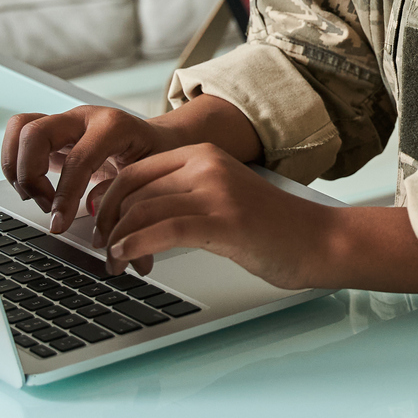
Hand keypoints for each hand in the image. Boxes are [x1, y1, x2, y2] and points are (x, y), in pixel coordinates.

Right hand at [2, 105, 165, 239]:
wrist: (158, 139)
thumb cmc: (157, 155)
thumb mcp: (151, 176)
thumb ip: (124, 195)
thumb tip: (97, 217)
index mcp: (112, 126)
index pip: (77, 158)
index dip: (63, 195)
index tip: (58, 223)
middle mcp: (83, 117)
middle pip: (34, 132)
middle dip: (30, 175)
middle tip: (45, 205)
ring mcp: (65, 122)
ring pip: (19, 128)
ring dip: (16, 166)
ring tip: (33, 196)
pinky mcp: (53, 134)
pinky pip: (19, 137)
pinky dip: (15, 163)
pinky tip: (31, 187)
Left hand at [91, 144, 340, 290]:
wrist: (319, 241)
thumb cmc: (272, 228)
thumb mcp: (221, 198)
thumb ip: (183, 197)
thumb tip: (132, 216)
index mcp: (204, 154)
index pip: (135, 171)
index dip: (107, 199)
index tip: (98, 224)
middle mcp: (207, 164)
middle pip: (132, 189)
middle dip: (107, 223)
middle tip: (102, 249)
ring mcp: (216, 191)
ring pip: (141, 210)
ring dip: (117, 241)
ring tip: (115, 264)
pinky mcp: (224, 221)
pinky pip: (162, 229)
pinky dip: (134, 247)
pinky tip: (127, 261)